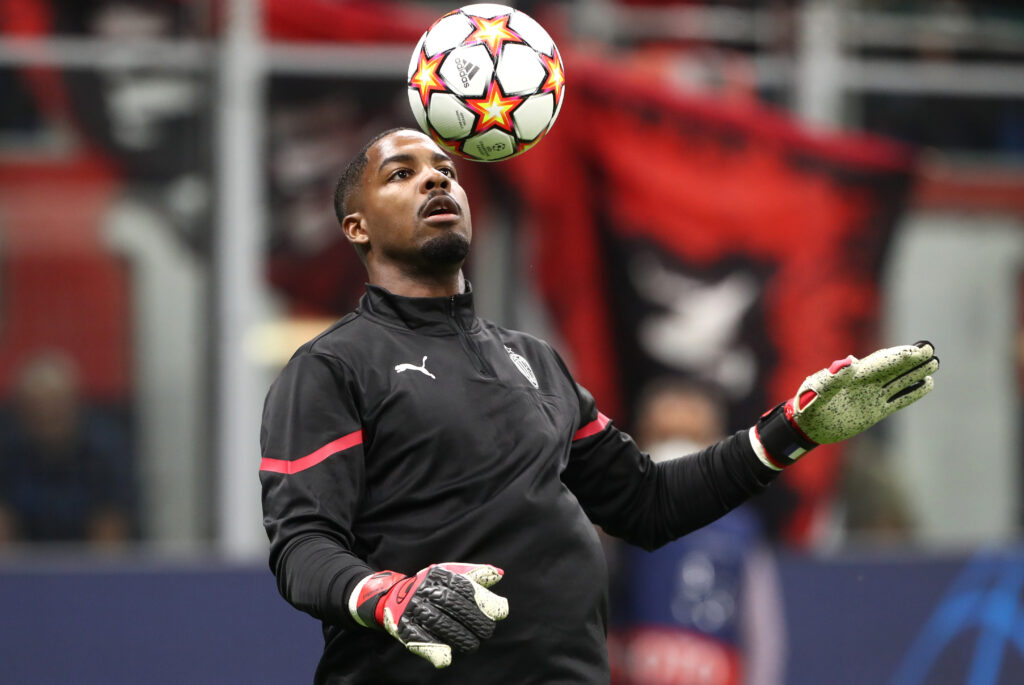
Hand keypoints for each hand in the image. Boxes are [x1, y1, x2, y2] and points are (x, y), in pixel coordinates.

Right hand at [349, 562, 508, 667]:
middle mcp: (425, 589)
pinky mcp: (404, 627)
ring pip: (439, 623)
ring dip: (460, 637)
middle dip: (475, 620)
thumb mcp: (451, 576)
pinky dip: (434, 649)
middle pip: (454, 604)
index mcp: (439, 575)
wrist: (394, 598)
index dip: (484, 600)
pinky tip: (447, 657)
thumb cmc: (432, 588)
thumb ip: (475, 575)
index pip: (465, 586)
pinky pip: (420, 639)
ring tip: (472, 644)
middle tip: (486, 631)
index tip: (500, 612)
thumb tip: (498, 574)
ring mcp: (413, 608)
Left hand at [751, 341, 938, 468]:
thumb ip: (832, 379)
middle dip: (911, 360)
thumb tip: (849, 362)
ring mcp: (871, 396)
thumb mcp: (816, 392)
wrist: (807, 427)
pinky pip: (898, 400)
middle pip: (892, 368)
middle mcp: (865, 383)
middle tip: (931, 349)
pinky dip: (912, 392)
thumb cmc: (806, 406)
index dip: (898, 356)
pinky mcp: (875, 411)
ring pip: (898, 382)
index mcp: (852, 376)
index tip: (917, 350)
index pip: (880, 363)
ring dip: (915, 372)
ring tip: (934, 363)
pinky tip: (926, 385)